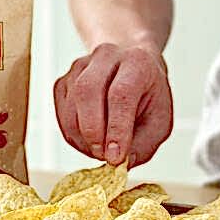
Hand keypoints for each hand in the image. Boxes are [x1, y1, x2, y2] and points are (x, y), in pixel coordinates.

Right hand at [53, 43, 172, 166]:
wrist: (133, 70)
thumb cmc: (148, 98)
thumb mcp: (159, 122)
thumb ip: (143, 145)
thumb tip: (120, 163)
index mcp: (137, 63)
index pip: (121, 94)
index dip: (116, 129)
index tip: (115, 157)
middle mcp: (106, 57)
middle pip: (88, 91)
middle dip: (93, 132)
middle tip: (103, 156)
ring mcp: (81, 66)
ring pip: (71, 104)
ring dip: (81, 137)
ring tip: (99, 150)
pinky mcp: (64, 81)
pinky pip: (60, 112)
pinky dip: (72, 134)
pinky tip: (88, 140)